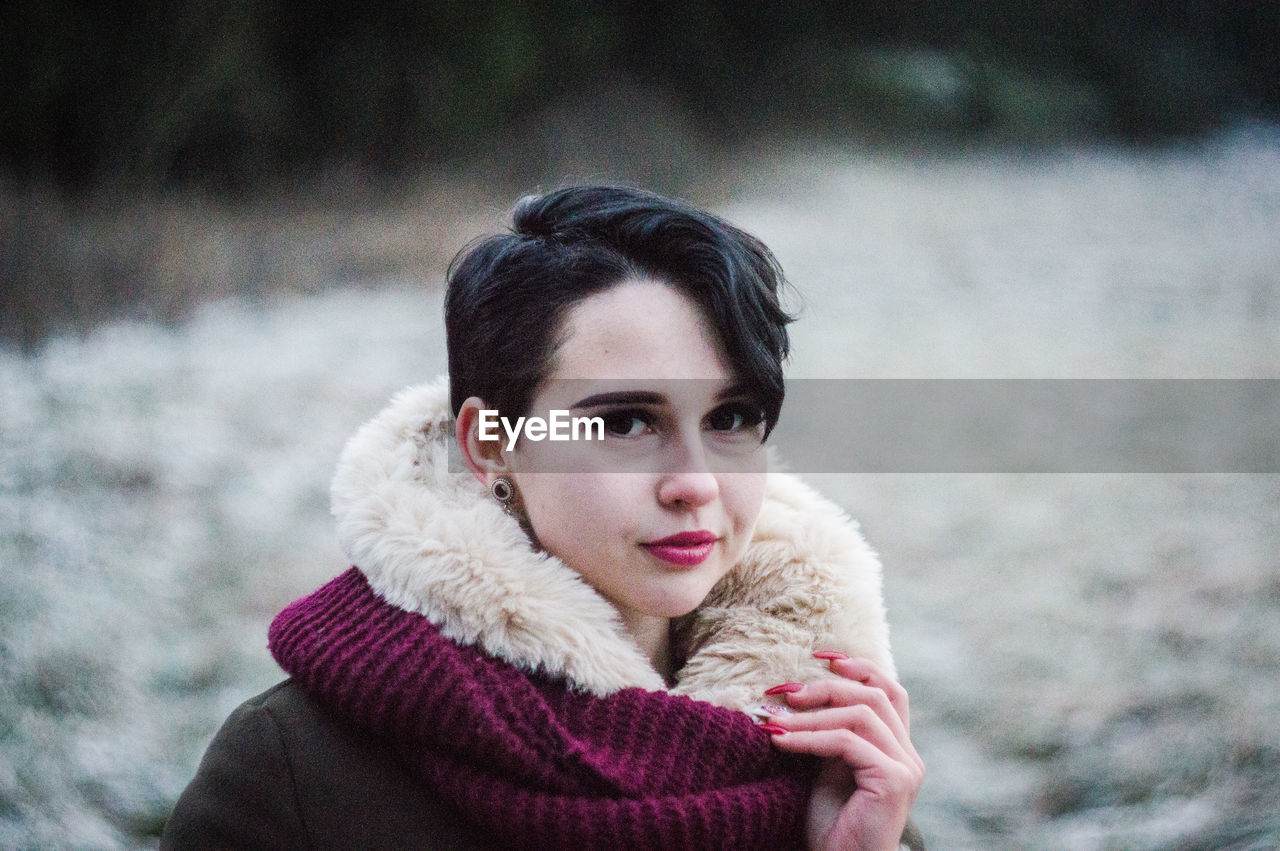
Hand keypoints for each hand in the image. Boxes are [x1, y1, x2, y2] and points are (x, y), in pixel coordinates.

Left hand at [759, 653, 923, 850]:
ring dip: (811, 713)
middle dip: (826, 687)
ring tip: (775, 719)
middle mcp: (908, 755)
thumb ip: (828, 732)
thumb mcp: (827, 767)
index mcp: (897, 748)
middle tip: (785, 692)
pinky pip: (846, 742)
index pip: (889, 691)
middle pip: (874, 695)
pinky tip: (780, 742)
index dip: (859, 666)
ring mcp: (905, 768)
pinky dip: (809, 738)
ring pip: (860, 714)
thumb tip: (796, 692)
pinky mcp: (893, 781)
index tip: (821, 655)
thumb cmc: (830, 825)